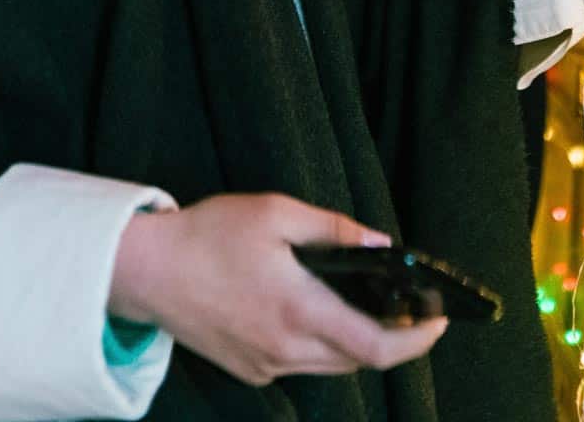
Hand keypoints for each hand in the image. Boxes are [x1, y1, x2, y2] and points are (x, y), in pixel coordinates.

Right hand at [109, 193, 446, 385]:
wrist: (143, 271)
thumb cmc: (208, 236)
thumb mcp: (277, 214)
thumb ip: (335, 230)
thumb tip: (383, 245)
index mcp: (298, 311)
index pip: (376, 346)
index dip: (418, 339)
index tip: (440, 318)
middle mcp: (284, 349)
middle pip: (361, 359)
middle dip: (396, 336)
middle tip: (413, 304)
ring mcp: (265, 365)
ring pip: (334, 364)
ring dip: (361, 341)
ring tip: (375, 304)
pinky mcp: (249, 369)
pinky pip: (304, 363)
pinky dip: (326, 343)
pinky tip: (324, 311)